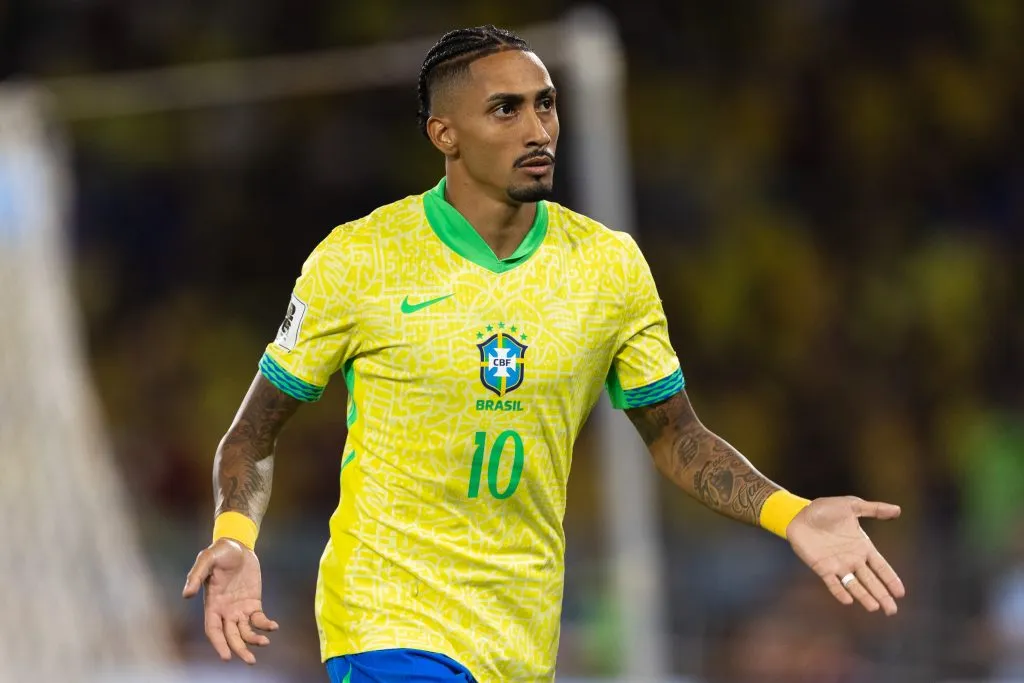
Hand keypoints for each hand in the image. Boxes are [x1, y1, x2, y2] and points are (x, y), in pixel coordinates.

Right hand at [182, 538, 278, 663]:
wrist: (237, 545)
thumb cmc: (219, 552)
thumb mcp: (206, 559)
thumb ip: (196, 576)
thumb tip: (186, 594)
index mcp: (212, 604)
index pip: (213, 630)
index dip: (219, 644)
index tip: (226, 656)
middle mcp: (225, 610)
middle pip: (231, 636)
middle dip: (239, 649)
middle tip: (251, 661)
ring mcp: (239, 608)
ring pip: (246, 631)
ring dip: (254, 639)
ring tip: (265, 642)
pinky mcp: (253, 602)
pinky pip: (259, 618)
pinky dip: (265, 624)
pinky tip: (273, 626)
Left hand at [787, 496, 905, 615]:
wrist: (799, 514)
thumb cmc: (825, 509)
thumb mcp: (851, 505)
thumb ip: (874, 509)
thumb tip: (898, 510)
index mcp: (863, 546)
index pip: (881, 567)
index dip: (891, 579)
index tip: (901, 593)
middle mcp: (853, 559)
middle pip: (871, 581)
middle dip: (882, 595)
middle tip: (892, 611)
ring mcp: (837, 565)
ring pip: (854, 585)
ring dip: (864, 597)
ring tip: (874, 608)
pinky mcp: (822, 568)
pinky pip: (832, 583)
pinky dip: (839, 592)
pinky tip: (847, 601)